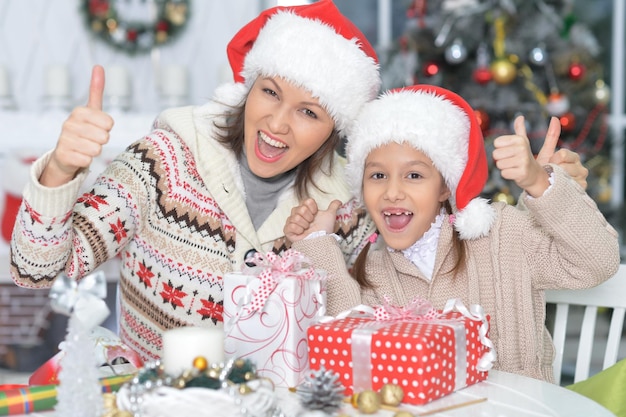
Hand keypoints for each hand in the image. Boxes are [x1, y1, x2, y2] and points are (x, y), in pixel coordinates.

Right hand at [39, 65, 113, 186]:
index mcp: (79, 111)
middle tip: (91, 139)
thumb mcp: (91, 110)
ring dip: (95, 151)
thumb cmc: (83, 130)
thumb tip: (99, 66)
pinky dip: (86, 161)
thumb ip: (96, 90)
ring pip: (97, 149)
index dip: (107, 128)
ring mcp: (64, 139)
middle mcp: (69, 123)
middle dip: (101, 141)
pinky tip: (78, 156)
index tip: (98, 127)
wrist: (65, 154)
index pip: (109, 122)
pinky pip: (87, 160)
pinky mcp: (63, 155)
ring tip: (85, 147)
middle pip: (104, 136)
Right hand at [284, 198, 341, 242]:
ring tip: (307, 230)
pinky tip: (301, 233)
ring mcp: (291, 222)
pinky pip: (290, 226)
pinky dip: (298, 230)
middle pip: (300, 209)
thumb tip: (339, 201)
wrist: (320, 241)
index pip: (306, 201)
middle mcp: (297, 213)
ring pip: (295, 217)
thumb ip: (333, 206)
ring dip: (304, 225)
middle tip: (311, 224)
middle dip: (308, 218)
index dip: (313, 209)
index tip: (315, 215)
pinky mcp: (287, 230)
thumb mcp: (330, 216)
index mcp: (305, 208)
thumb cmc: (324, 229)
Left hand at [492, 115, 550, 197]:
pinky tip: (515, 173)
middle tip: (512, 160)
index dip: (501, 149)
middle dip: (501, 159)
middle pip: (496, 154)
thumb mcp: (523, 142)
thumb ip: (520, 129)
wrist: (535, 174)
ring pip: (499, 164)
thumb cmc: (524, 157)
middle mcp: (522, 148)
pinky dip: (508, 175)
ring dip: (504, 167)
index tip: (510, 151)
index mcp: (520, 139)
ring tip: (514, 166)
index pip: (496, 143)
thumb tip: (520, 117)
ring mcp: (523, 161)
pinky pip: (504, 173)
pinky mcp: (522, 173)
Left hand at [535, 117, 587, 189]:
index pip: (564, 154)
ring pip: (567, 176)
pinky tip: (557, 186)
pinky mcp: (580, 189)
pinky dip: (561, 186)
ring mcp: (582, 179)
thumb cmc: (545, 169)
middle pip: (566, 166)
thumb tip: (554, 118)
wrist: (543, 187)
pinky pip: (570, 186)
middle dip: (554, 169)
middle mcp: (581, 168)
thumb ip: (552, 136)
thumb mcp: (547, 152)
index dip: (553, 159)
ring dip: (556, 178)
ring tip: (552, 179)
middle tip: (549, 172)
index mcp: (574, 157)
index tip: (548, 163)